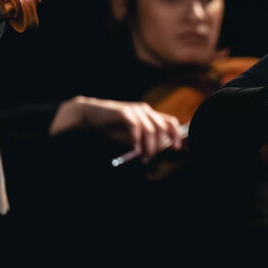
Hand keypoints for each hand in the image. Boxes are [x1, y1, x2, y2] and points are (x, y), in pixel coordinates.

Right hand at [50, 96, 185, 160]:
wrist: (91, 115)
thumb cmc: (112, 126)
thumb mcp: (131, 136)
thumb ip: (144, 141)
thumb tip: (157, 151)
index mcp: (149, 114)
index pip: (170, 121)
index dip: (176, 135)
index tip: (176, 147)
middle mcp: (145, 110)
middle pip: (162, 128)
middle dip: (159, 146)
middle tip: (151, 157)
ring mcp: (135, 110)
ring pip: (150, 129)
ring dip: (149, 146)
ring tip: (144, 157)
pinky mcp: (124, 112)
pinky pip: (136, 127)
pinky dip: (137, 140)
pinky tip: (135, 148)